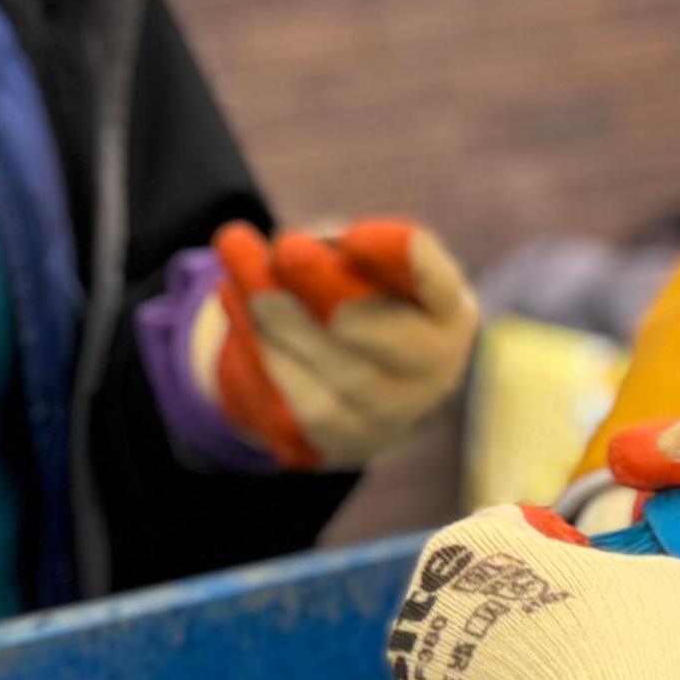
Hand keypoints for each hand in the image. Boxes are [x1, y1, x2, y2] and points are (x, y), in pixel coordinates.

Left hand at [192, 217, 477, 470]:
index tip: (355, 237)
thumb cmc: (360, 295)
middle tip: (285, 249)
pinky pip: (299, 404)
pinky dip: (261, 350)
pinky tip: (232, 299)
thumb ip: (340, 253)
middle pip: (392, 339)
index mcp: (448, 311)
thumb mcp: (362, 262)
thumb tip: (286, 260)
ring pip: (339, 376)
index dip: (405, 263)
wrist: (349, 377)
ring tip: (237, 267)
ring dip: (280, 317)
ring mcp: (393, 415)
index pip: (439, 286)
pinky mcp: (343, 442)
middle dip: (332, 292)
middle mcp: (434, 369)